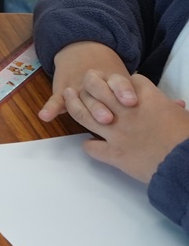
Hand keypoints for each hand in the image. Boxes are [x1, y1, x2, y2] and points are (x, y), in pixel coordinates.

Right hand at [39, 41, 136, 124]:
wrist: (83, 50)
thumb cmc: (108, 76)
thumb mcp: (123, 79)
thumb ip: (135, 94)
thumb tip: (156, 110)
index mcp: (111, 78)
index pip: (118, 82)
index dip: (123, 90)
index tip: (131, 101)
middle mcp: (94, 82)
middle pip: (98, 93)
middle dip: (102, 106)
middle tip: (108, 118)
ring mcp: (77, 87)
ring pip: (80, 97)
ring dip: (86, 108)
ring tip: (94, 120)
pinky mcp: (62, 91)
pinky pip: (55, 100)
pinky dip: (50, 108)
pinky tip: (45, 116)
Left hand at [73, 74, 188, 183]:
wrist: (185, 164)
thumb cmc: (188, 138)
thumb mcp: (184, 118)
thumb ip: (172, 109)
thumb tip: (176, 104)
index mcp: (148, 99)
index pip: (127, 80)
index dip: (121, 82)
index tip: (118, 85)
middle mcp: (126, 112)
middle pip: (97, 89)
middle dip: (90, 85)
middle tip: (80, 85)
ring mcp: (116, 132)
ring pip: (85, 114)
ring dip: (75, 105)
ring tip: (68, 97)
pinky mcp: (114, 154)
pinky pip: (92, 147)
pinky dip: (89, 145)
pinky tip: (89, 144)